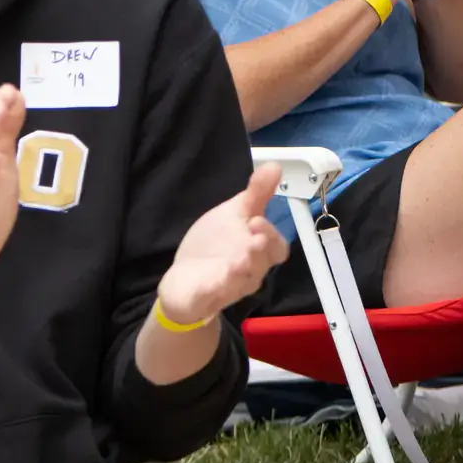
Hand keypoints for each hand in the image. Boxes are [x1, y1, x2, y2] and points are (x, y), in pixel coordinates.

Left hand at [155, 165, 289, 323]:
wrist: (186, 278)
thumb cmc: (216, 245)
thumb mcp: (234, 215)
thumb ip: (256, 194)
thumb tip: (275, 164)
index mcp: (258, 251)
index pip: (276, 248)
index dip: (271, 236)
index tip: (256, 219)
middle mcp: (249, 272)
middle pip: (262, 264)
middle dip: (260, 250)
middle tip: (253, 234)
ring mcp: (229, 287)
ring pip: (241, 282)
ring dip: (241, 270)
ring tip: (239, 259)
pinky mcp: (206, 297)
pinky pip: (213, 296)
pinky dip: (215, 288)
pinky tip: (212, 280)